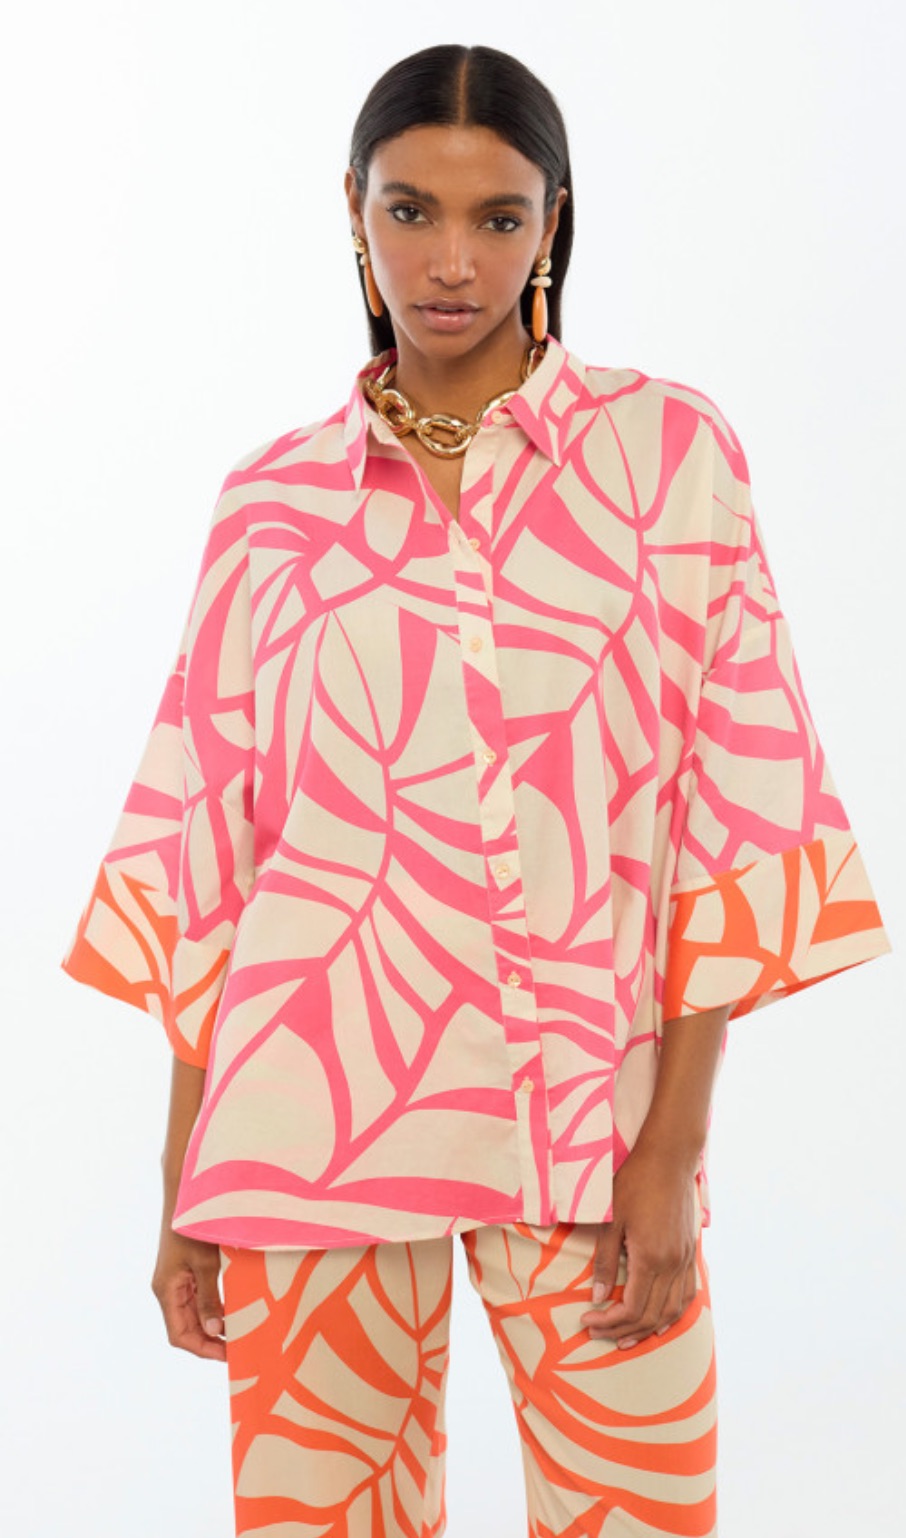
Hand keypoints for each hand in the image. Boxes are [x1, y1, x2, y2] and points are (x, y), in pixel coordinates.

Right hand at [151, 1224, 225, 1361]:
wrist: (185, 1195)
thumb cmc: (193, 1226)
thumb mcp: (205, 1264)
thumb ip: (208, 1298)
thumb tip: (213, 1331)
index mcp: (166, 1291)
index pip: (180, 1335)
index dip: (202, 1349)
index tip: (227, 1355)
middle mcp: (168, 1289)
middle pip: (185, 1328)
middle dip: (209, 1341)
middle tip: (237, 1347)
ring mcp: (175, 1280)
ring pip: (191, 1315)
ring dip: (211, 1326)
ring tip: (237, 1334)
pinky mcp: (184, 1271)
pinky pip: (196, 1298)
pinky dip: (212, 1309)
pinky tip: (230, 1311)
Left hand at [579, 1144, 698, 1349]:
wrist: (668, 1158)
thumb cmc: (634, 1182)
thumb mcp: (611, 1220)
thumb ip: (604, 1261)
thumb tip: (596, 1297)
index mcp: (651, 1258)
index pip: (630, 1308)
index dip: (608, 1322)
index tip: (587, 1322)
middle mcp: (673, 1265)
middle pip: (651, 1316)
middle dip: (623, 1331)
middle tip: (599, 1335)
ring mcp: (685, 1259)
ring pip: (672, 1310)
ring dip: (649, 1329)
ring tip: (626, 1338)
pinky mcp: (691, 1252)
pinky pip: (687, 1294)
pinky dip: (673, 1313)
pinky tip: (661, 1320)